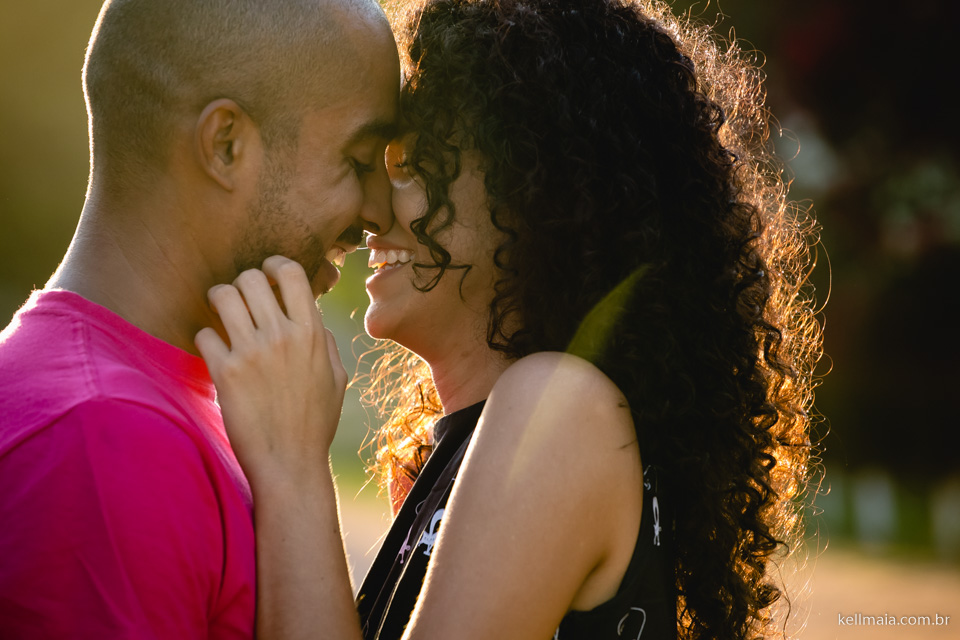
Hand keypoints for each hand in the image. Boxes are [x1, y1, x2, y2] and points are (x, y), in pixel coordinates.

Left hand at [195, 256, 346, 488]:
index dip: (274, 264)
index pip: (291, 273)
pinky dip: (207, 337)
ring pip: (223, 296)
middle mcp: (282, 336)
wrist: (290, 463)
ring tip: (222, 315)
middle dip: (242, 283)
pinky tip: (215, 350)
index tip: (267, 272)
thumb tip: (315, 320)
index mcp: (312, 333)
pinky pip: (204, 333)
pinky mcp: (226, 373)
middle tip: (240, 299)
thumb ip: (326, 343)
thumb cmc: (316, 423)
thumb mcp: (337, 378)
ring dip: (219, 300)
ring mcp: (252, 353)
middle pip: (250, 278)